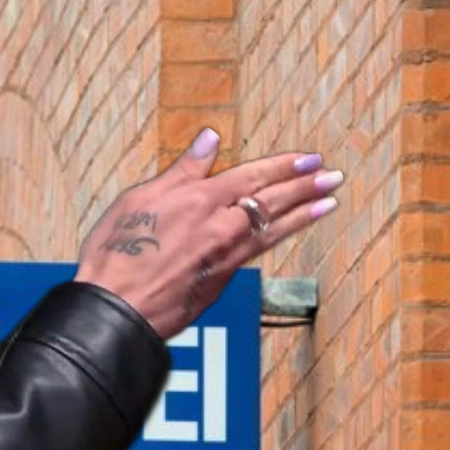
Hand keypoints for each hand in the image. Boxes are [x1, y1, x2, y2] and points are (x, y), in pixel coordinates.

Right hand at [73, 129, 343, 338]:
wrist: (116, 309)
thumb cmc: (117, 255)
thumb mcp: (140, 199)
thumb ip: (182, 171)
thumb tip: (208, 140)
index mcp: (201, 200)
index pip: (254, 176)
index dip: (285, 167)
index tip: (309, 159)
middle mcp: (222, 227)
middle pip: (273, 201)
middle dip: (306, 187)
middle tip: (332, 176)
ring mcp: (226, 257)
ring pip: (274, 229)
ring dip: (305, 213)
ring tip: (330, 202)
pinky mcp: (222, 282)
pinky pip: (259, 251)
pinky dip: (280, 237)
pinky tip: (289, 231)